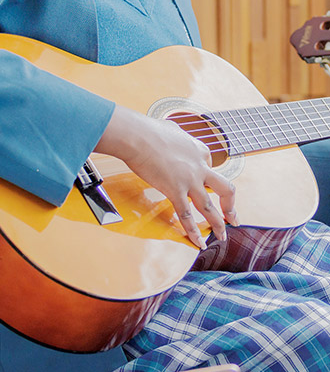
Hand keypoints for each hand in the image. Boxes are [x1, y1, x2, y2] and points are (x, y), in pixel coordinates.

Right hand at [95, 105, 237, 249]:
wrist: (138, 136)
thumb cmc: (149, 130)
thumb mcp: (172, 129)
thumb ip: (178, 136)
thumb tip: (172, 136)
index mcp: (199, 150)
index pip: (210, 165)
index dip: (207, 174)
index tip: (202, 180)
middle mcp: (199, 166)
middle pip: (225, 189)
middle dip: (230, 205)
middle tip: (233, 217)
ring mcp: (190, 180)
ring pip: (210, 207)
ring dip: (218, 224)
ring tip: (222, 236)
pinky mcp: (176, 191)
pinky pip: (187, 216)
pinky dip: (193, 232)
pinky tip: (197, 242)